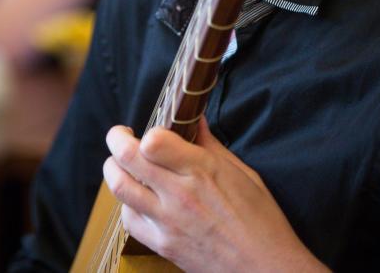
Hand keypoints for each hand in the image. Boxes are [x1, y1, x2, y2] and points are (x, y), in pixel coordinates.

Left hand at [103, 118, 328, 271]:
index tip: (153, 131)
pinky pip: (129, 220)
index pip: (153, 142)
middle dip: (116, 139)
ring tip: (120, 164)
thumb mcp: (243, 174)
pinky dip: (126, 204)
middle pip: (126, 159)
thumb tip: (195, 121)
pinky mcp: (162, 245)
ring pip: (119, 188)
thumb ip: (211, 146)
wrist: (266, 269)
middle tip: (120, 136)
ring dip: (114, 170)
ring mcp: (167, 222)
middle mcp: (179, 194)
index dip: (149, 131)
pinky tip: (136, 198)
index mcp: (202, 171)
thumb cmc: (261, 221)